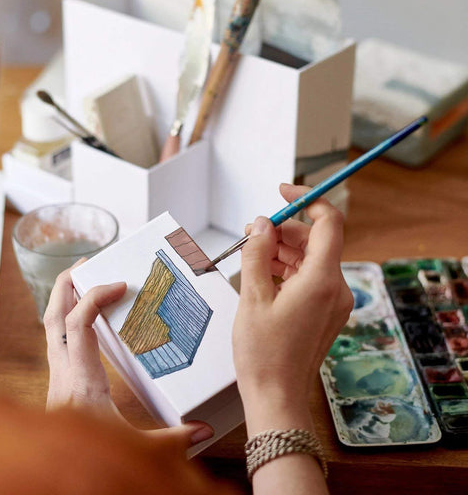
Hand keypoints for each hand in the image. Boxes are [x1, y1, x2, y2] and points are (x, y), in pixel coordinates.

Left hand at [43, 260, 213, 445]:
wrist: (51, 478)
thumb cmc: (86, 460)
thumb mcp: (135, 448)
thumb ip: (171, 440)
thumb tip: (203, 429)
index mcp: (81, 380)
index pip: (77, 323)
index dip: (95, 297)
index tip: (120, 285)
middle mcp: (62, 372)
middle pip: (53, 316)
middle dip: (67, 285)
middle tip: (86, 263)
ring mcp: (57, 375)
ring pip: (51, 326)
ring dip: (64, 300)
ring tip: (84, 281)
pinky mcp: (59, 381)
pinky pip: (58, 338)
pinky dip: (68, 319)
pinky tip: (86, 319)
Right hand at [233, 183, 352, 434]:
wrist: (277, 397)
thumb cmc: (263, 354)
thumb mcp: (252, 298)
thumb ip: (257, 254)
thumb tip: (263, 223)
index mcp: (322, 281)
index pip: (328, 222)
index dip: (307, 199)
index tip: (283, 191)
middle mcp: (336, 288)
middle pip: (316, 239)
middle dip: (284, 229)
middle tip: (252, 231)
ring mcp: (334, 301)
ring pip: (311, 258)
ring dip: (283, 249)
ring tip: (252, 251)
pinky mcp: (326, 310)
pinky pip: (310, 276)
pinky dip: (289, 268)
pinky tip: (264, 270)